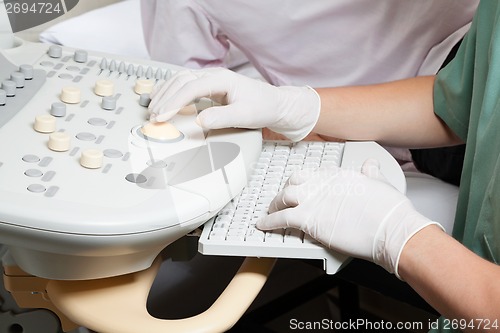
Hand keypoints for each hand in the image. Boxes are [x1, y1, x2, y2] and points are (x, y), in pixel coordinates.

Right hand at [148, 68, 320, 141]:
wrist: (275, 105)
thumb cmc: (263, 107)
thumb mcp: (245, 116)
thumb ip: (222, 118)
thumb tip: (199, 120)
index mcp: (221, 79)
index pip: (190, 87)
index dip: (173, 102)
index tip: (162, 116)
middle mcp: (213, 75)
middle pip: (181, 81)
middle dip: (165, 98)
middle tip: (153, 117)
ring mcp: (210, 79)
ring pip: (180, 80)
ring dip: (165, 94)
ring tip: (153, 111)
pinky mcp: (209, 87)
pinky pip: (184, 85)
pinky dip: (171, 92)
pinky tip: (163, 101)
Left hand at [257, 159, 442, 276]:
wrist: (391, 228)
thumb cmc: (389, 210)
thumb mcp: (380, 182)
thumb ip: (371, 172)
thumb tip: (370, 164)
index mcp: (338, 174)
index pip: (313, 174)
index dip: (304, 182)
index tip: (301, 188)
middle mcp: (322, 183)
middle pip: (294, 182)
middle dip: (285, 190)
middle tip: (281, 200)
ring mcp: (314, 200)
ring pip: (283, 197)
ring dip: (273, 205)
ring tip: (269, 212)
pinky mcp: (309, 219)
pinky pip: (281, 218)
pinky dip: (269, 222)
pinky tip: (263, 225)